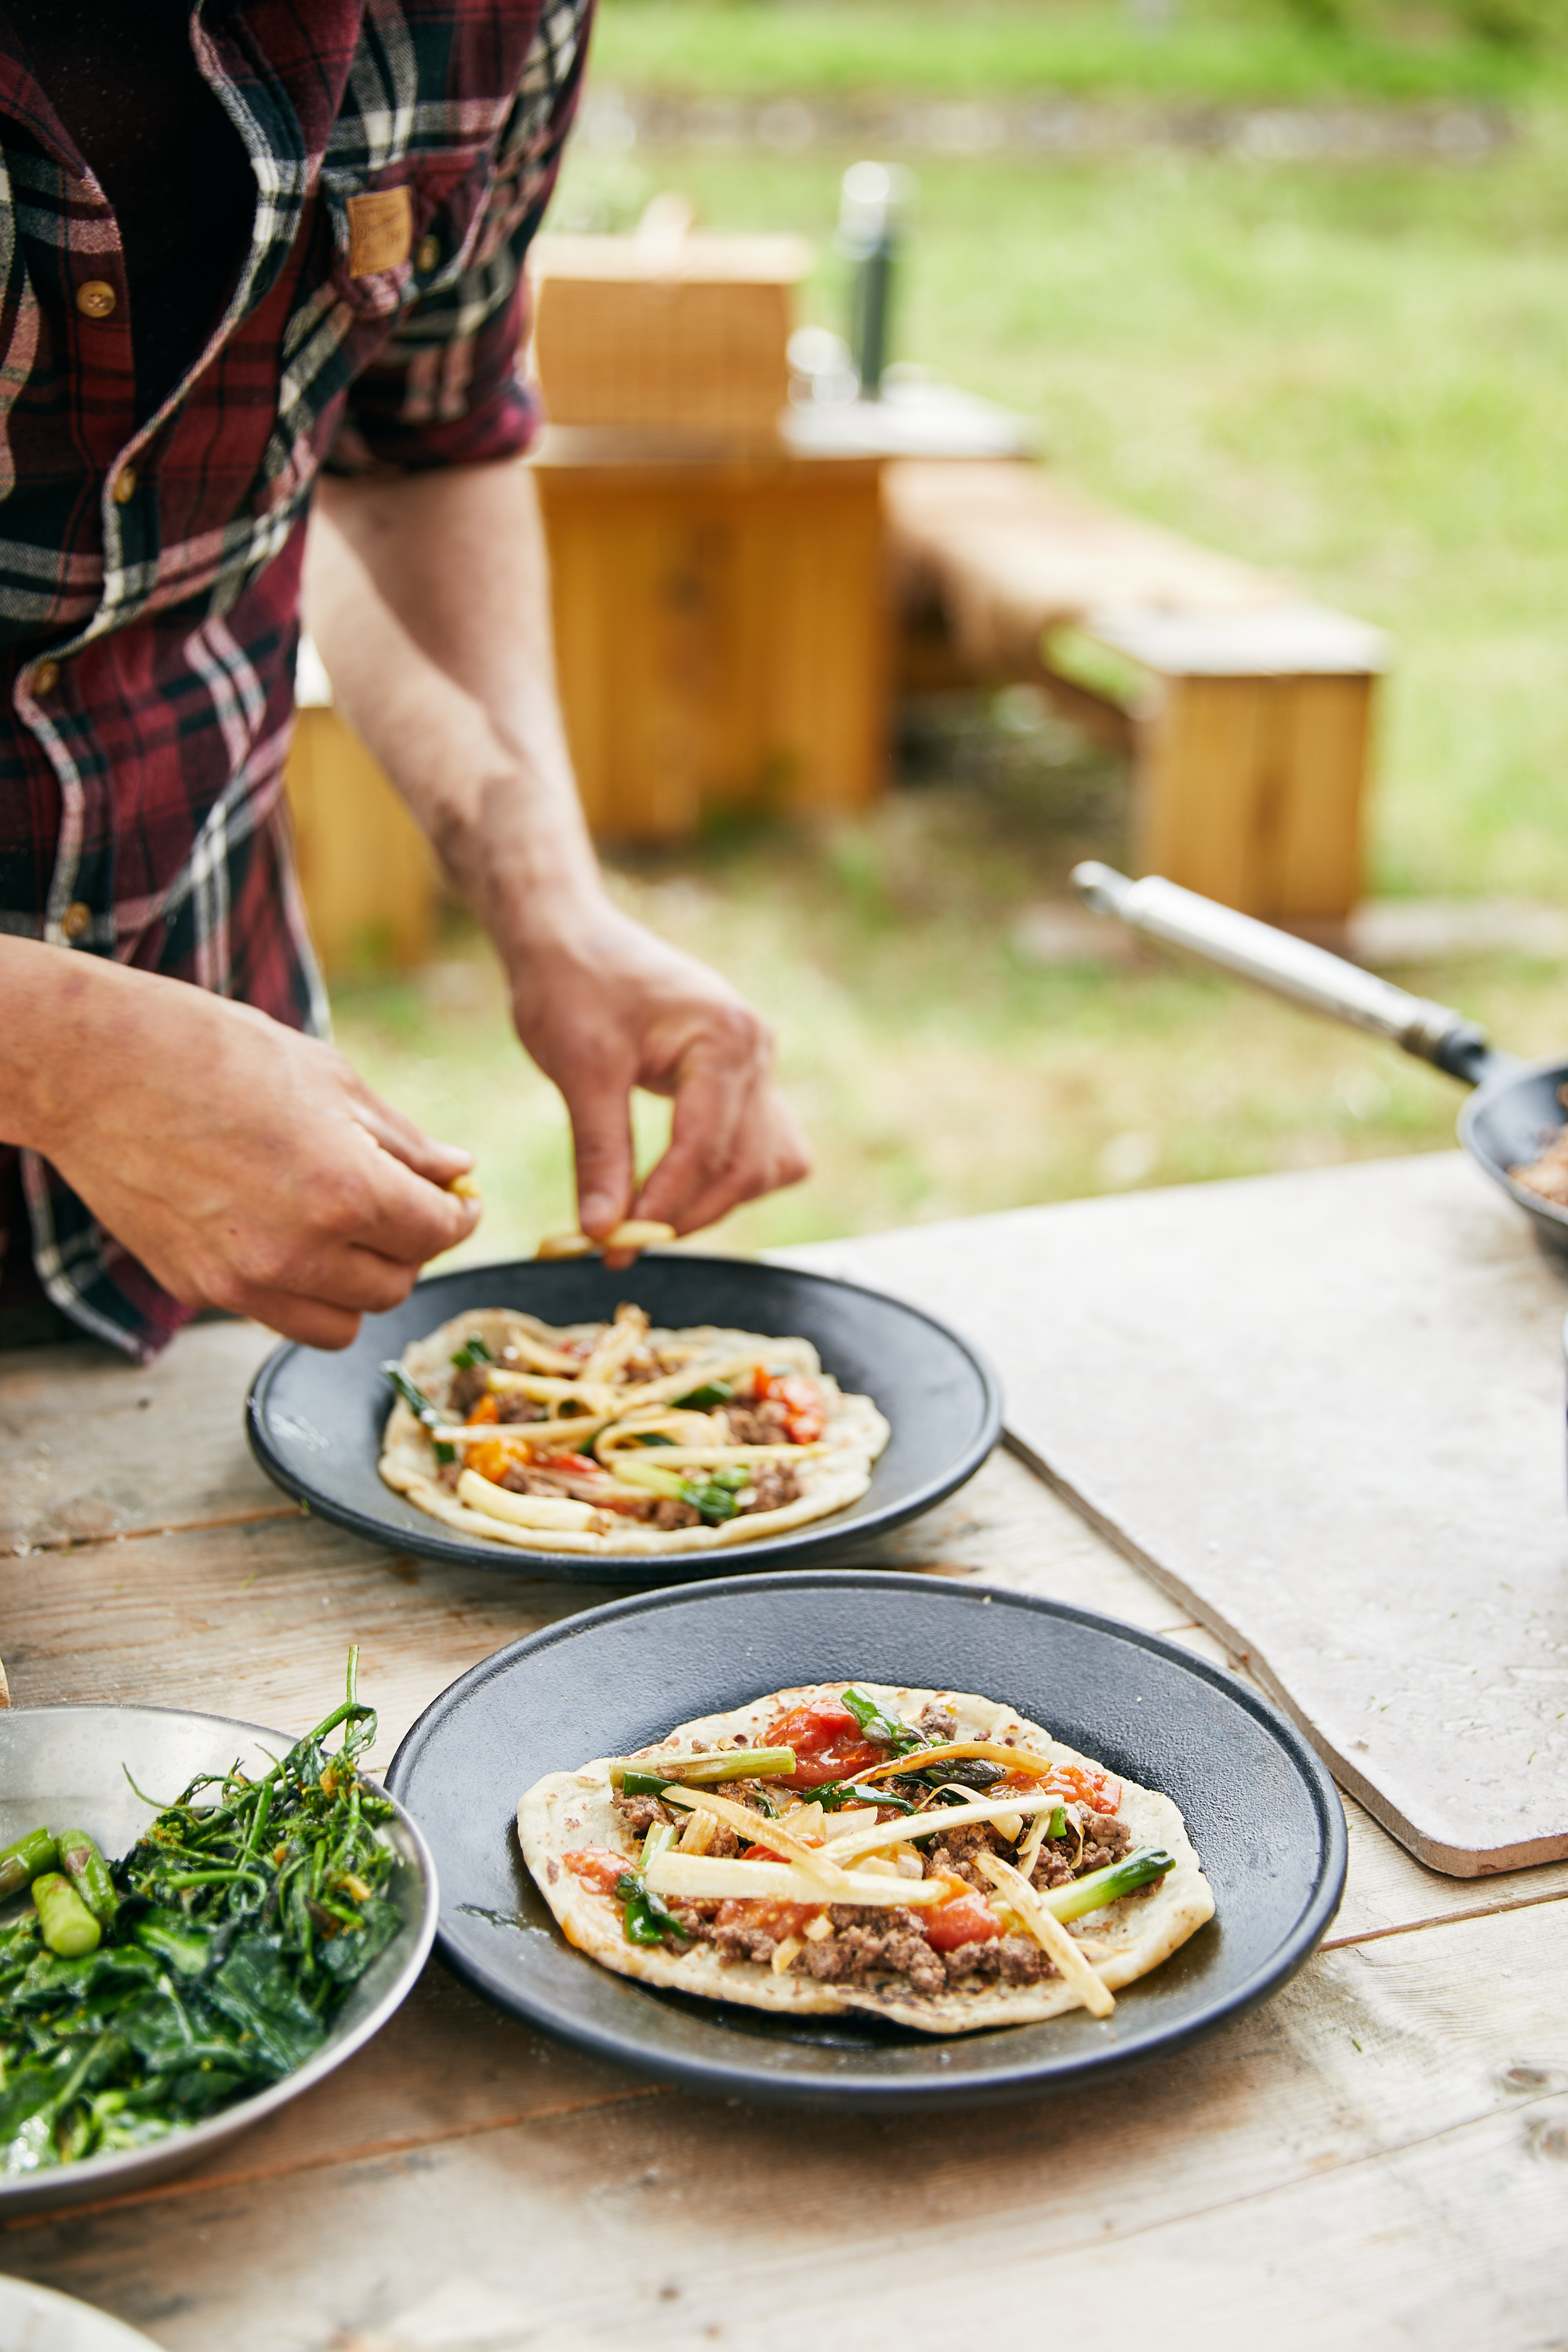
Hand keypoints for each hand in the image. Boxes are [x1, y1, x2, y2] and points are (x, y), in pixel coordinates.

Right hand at [5, 949, 477, 1347]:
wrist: (96, 1069)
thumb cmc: (215, 1053)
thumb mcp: (330, 1079)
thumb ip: (402, 1140)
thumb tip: (458, 1170)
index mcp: (346, 1191)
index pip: (438, 1234)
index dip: (461, 1215)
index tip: (460, 1200)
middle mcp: (299, 1252)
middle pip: (396, 1286)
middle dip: (411, 1246)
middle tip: (402, 1204)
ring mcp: (244, 1280)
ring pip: (343, 1323)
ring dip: (360, 1283)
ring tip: (348, 1229)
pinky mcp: (200, 1289)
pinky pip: (278, 1314)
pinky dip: (301, 1289)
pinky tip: (288, 1234)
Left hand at [508, 901, 810, 1244]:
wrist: (571, 937)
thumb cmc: (571, 987)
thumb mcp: (579, 1071)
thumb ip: (600, 1153)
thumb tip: (603, 1232)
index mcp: (724, 1036)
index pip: (706, 1145)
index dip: (664, 1204)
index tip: (617, 1247)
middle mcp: (756, 1048)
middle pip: (747, 1164)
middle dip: (688, 1212)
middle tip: (625, 1243)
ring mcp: (758, 1063)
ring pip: (767, 1163)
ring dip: (715, 1201)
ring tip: (648, 1216)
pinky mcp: (745, 1077)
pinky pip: (763, 1146)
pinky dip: (729, 1176)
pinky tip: (678, 1186)